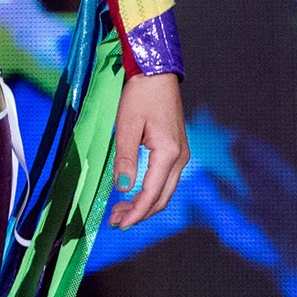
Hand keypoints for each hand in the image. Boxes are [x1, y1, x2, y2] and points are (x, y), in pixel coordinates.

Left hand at [108, 71, 185, 228]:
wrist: (157, 73)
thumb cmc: (141, 94)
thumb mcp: (127, 125)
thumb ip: (125, 158)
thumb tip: (123, 188)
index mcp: (169, 153)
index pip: (152, 194)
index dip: (136, 213)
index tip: (119, 224)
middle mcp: (180, 157)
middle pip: (161, 198)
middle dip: (139, 213)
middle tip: (115, 221)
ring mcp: (181, 154)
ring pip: (164, 191)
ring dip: (144, 204)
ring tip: (120, 210)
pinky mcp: (176, 150)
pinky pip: (165, 179)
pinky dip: (149, 191)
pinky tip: (133, 192)